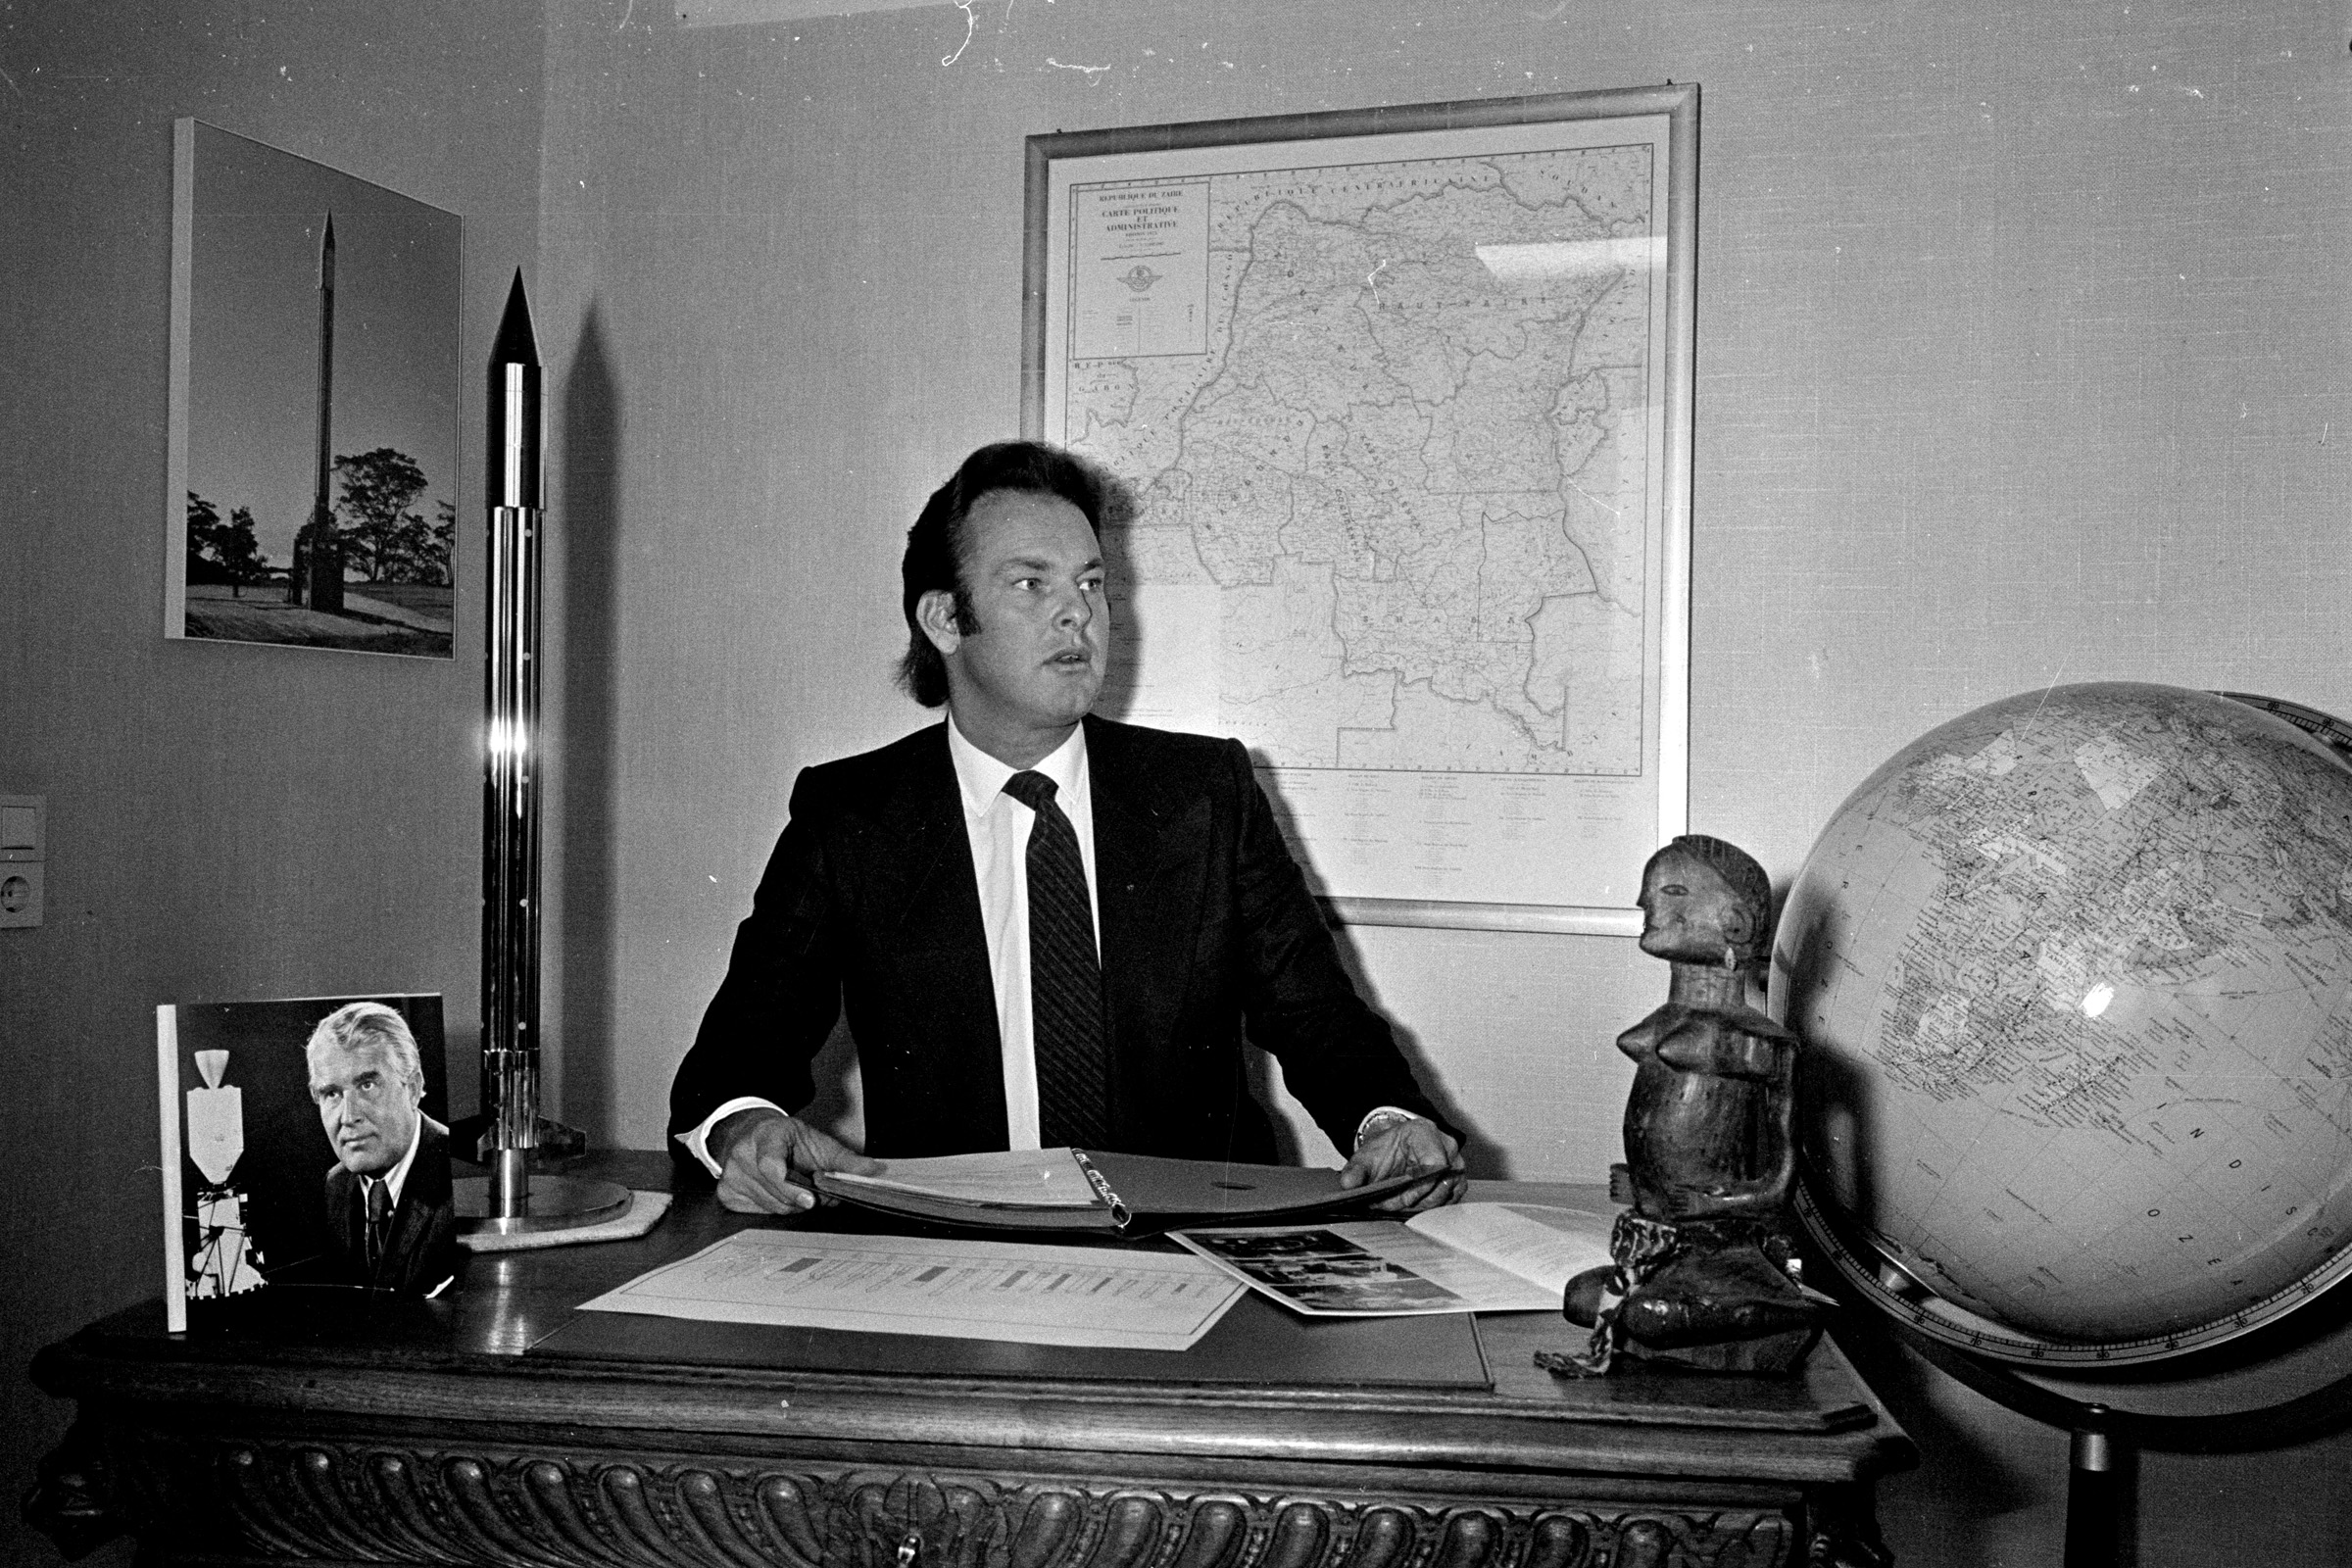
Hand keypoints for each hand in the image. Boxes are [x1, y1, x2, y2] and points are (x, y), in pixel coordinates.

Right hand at [711, 1109, 883, 1213]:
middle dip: (804, 1198)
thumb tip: (874, 1171)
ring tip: (797, 1187)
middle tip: (816, 1191)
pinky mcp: (726, 1194)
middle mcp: (742, 1155)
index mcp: (766, 1135)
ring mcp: (730, 1176)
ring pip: (772, 1207)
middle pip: (777, 1194)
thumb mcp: (817, 1142)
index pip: (771, 1165)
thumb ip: (845, 1160)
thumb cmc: (787, 1139)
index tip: (811, 1200)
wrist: (753, 1133)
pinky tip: (777, 1192)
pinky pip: (759, 1213)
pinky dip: (775, 1207)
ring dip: (792, 1204)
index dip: (791, 1186)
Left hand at [1339, 1115, 1464, 1212]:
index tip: (1398, 1199)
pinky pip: (1448, 1201)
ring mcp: (1456, 1165)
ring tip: (1397, 1204)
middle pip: (1440, 1183)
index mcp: (1426, 1133)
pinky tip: (1411, 1204)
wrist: (1395, 1149)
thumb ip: (1355, 1170)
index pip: (1434, 1163)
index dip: (1418, 1186)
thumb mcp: (1366, 1157)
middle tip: (1390, 1204)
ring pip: (1445, 1195)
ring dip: (1420, 1205)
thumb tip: (1348, 1184)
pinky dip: (1429, 1207)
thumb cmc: (1386, 1150)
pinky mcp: (1457, 1182)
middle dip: (1414, 1199)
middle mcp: (1447, 1147)